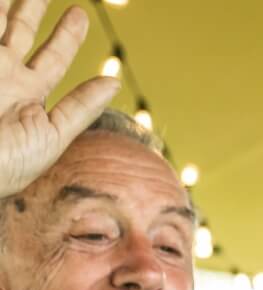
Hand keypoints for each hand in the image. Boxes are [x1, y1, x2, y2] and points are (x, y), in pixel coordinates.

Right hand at [0, 2, 119, 197]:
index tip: (78, 13)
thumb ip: (80, 108)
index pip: (53, 58)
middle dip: (32, 10)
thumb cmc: (7, 163)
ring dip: (6, 6)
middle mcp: (5, 77)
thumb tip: (114, 83)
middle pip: (21, 33)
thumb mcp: (51, 136)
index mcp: (29, 95)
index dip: (66, 36)